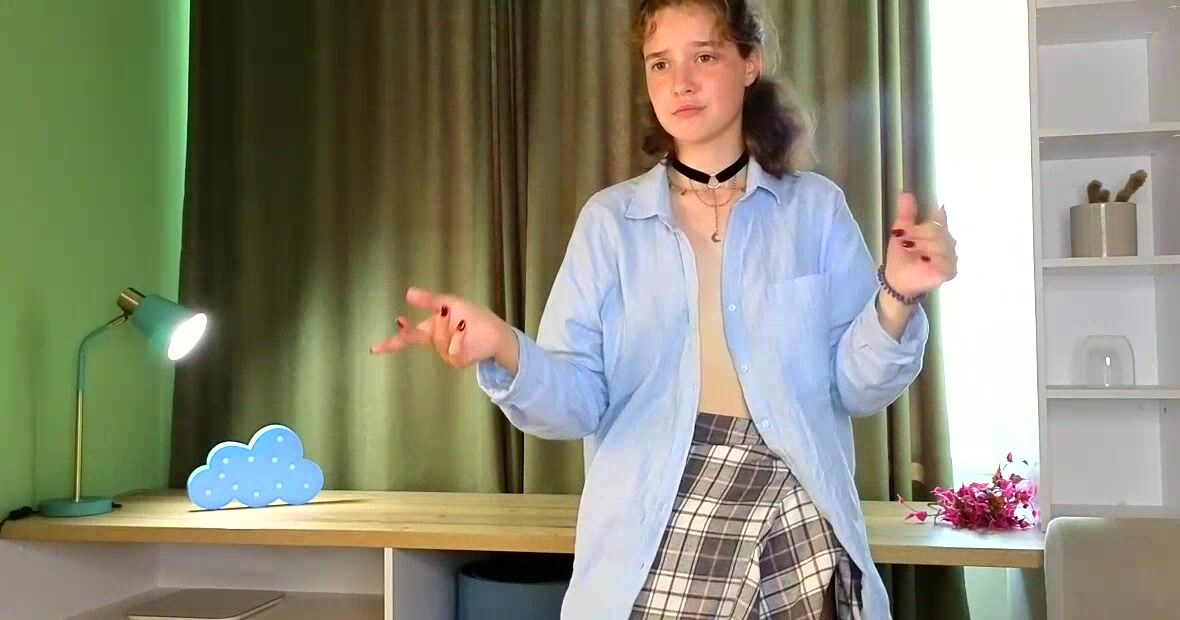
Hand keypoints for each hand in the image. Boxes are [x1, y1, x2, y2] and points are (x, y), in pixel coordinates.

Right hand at [369, 287, 515, 369]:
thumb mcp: (449, 303)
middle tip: (427, 314)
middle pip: (418, 336)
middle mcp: (435, 344)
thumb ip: (428, 300)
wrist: (495, 330)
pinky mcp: (458, 360)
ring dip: (448, 327)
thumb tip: (407, 292)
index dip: (390, 344)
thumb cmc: (473, 317)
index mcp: (430, 331)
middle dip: (419, 326)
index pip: (406, 338)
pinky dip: (458, 336)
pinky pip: (452, 349)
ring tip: (461, 320)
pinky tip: (463, 327)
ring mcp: (446, 354)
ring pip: (437, 340)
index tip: (373, 350)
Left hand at [884, 193, 957, 297]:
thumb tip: (906, 194)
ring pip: (938, 243)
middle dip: (918, 236)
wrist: (897, 279)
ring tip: (914, 255)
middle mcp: (948, 241)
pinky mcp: (950, 270)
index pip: (939, 216)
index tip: (925, 217)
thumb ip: (906, 214)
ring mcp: (951, 256)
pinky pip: (942, 259)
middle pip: (936, 229)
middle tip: (908, 245)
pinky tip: (922, 263)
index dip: (931, 216)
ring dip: (921, 248)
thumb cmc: (901, 255)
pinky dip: (929, 260)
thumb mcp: (901, 231)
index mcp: (938, 230)